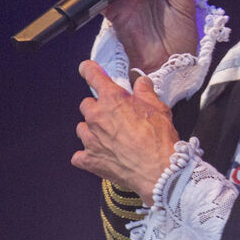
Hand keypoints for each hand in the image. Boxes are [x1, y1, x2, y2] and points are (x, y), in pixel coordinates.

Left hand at [72, 61, 179, 203]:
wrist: (159, 171)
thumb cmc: (159, 139)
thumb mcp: (159, 109)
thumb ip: (146, 92)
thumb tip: (141, 83)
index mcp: (113, 99)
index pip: (94, 76)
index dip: (90, 70)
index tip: (87, 69)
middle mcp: (97, 116)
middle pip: (86, 104)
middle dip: (98, 107)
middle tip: (114, 115)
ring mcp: (91, 139)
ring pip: (82, 128)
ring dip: (92, 130)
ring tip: (108, 137)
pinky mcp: (90, 160)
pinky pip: (79, 155)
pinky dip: (87, 155)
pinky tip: (99, 155)